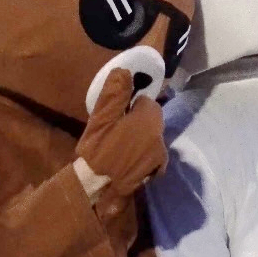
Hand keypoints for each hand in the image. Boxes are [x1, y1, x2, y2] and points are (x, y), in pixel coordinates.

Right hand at [75, 68, 167, 200]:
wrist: (97, 184)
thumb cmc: (98, 148)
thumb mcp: (102, 117)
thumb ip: (116, 93)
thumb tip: (125, 71)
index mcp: (150, 120)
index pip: (147, 102)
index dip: (131, 105)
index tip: (117, 113)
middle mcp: (160, 137)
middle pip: (151, 120)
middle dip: (137, 120)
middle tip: (116, 128)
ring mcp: (160, 156)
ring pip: (152, 137)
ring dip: (140, 137)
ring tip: (119, 144)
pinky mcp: (155, 171)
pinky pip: (152, 154)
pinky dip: (142, 153)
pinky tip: (126, 158)